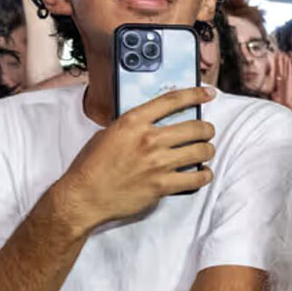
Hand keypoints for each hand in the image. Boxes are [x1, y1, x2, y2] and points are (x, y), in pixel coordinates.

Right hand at [54, 87, 216, 234]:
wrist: (84, 197)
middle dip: (207, 129)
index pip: (173, 101)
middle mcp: (149, 139)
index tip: (208, 93)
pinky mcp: (162, 186)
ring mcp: (157, 163)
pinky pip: (195, 178)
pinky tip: (202, 173)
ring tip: (205, 151)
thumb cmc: (91, 166)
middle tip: (207, 131)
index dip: (195, 94)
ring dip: (207, 150)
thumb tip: (150, 123)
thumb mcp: (108, 133)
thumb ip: (132, 126)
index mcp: (134, 121)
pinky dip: (203, 175)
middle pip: (195, 127)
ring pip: (201, 151)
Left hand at [271, 52, 291, 112]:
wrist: (289, 109)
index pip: (278, 74)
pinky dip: (289, 65)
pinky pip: (289, 71)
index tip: (276, 61)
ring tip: (284, 54)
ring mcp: (287, 81)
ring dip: (284, 61)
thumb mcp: (276, 99)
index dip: (277, 67)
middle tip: (280, 53)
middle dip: (281, 62)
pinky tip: (288, 59)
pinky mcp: (289, 81)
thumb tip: (274, 93)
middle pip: (282, 69)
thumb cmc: (283, 106)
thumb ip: (275, 95)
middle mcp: (284, 82)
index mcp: (280, 85)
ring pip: (285, 69)